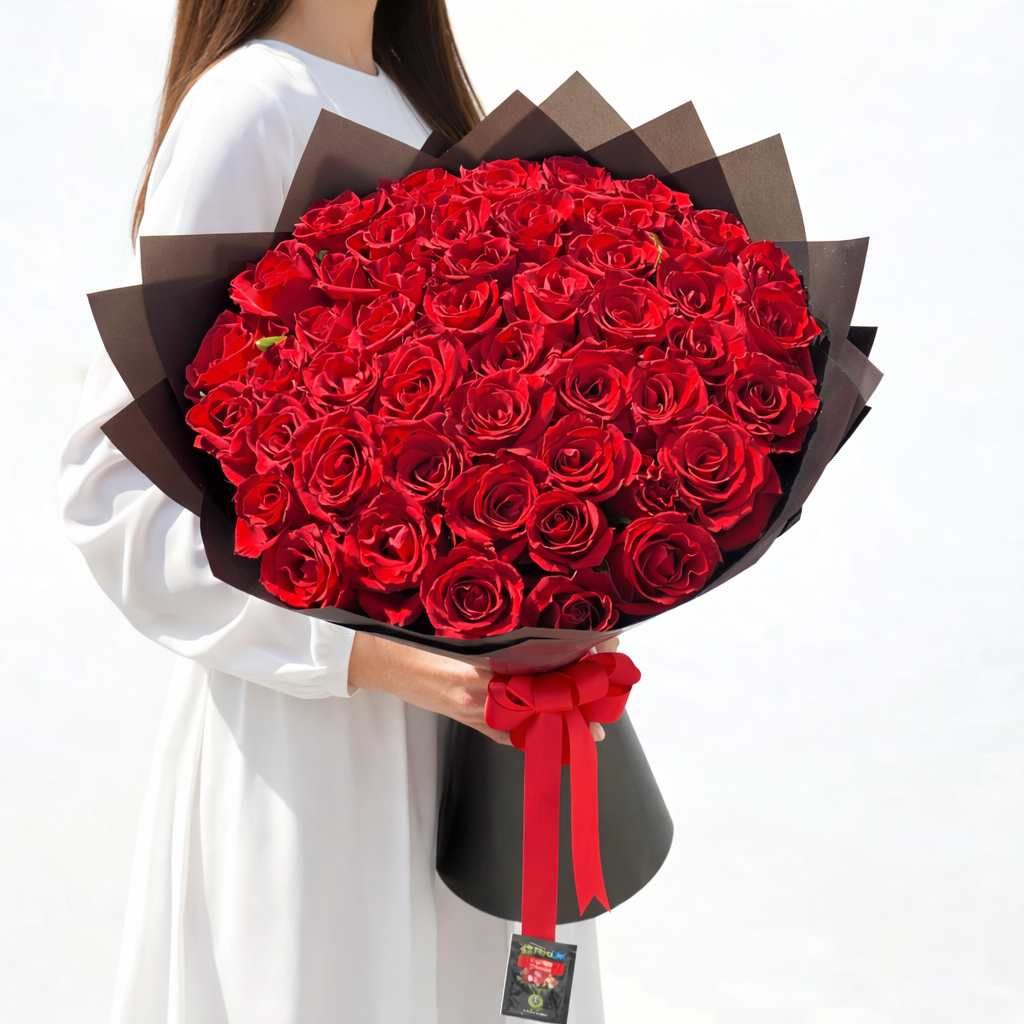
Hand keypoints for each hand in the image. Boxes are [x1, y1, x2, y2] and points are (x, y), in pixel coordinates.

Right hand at [348, 633, 621, 744]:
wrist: (376, 658)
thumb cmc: (413, 635)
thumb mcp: (459, 627)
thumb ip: (498, 633)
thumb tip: (544, 628)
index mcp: (485, 657)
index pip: (548, 655)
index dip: (582, 653)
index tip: (609, 645)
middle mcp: (483, 685)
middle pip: (546, 689)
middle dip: (582, 689)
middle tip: (610, 689)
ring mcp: (475, 706)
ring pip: (532, 715)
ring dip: (564, 716)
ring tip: (592, 720)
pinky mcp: (466, 717)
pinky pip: (506, 732)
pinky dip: (531, 735)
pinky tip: (553, 738)